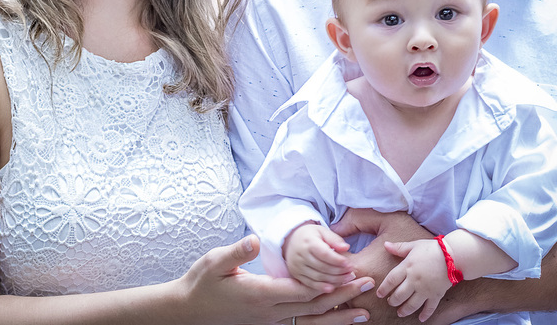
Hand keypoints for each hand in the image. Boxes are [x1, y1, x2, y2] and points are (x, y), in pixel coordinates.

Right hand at [177, 235, 374, 324]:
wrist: (188, 311)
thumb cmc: (201, 283)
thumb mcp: (215, 262)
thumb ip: (237, 252)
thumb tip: (256, 240)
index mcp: (261, 294)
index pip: (302, 290)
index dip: (328, 283)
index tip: (350, 273)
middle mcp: (269, 313)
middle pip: (313, 307)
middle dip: (343, 297)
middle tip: (368, 285)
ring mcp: (269, 322)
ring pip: (310, 322)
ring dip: (337, 317)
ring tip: (362, 314)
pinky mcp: (267, 324)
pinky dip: (320, 323)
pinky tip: (335, 321)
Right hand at [285, 224, 354, 291]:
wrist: (291, 241)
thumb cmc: (311, 235)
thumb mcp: (323, 231)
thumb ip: (334, 239)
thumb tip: (346, 247)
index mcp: (308, 242)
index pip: (324, 254)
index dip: (338, 260)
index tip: (350, 264)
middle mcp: (300, 255)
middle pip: (322, 267)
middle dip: (339, 272)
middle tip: (351, 273)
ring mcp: (297, 266)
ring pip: (318, 277)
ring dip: (334, 280)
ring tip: (347, 279)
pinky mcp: (296, 275)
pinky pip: (310, 284)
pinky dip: (322, 287)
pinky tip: (333, 288)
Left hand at [377, 240, 449, 320]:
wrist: (454, 255)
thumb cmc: (432, 249)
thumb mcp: (414, 245)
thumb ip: (399, 247)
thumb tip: (385, 245)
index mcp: (408, 267)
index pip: (391, 280)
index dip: (384, 288)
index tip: (379, 294)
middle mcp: (415, 280)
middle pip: (400, 295)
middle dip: (393, 301)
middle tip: (390, 303)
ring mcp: (425, 289)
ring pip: (412, 304)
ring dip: (404, 310)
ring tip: (400, 312)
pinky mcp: (436, 295)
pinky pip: (430, 308)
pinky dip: (425, 314)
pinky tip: (421, 318)